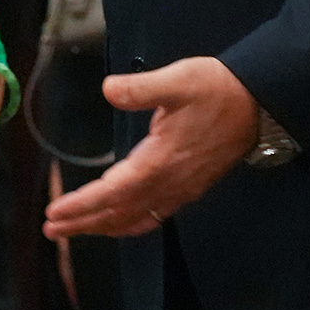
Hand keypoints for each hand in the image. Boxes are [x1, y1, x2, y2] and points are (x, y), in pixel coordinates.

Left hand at [42, 57, 256, 238]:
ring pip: (135, 219)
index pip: (113, 192)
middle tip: (52, 229)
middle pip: (119, 213)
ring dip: (103, 227)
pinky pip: (153, 216)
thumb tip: (108, 90)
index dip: (83, 205)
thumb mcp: (178, 80)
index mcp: (161, 160)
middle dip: (83, 223)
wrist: (257, 105)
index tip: (55, 212)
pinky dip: (128, 224)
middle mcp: (169, 182)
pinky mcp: (188, 188)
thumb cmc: (216, 90)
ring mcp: (180, 189)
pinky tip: (118, 221)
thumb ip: (141, 88)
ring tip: (74, 230)